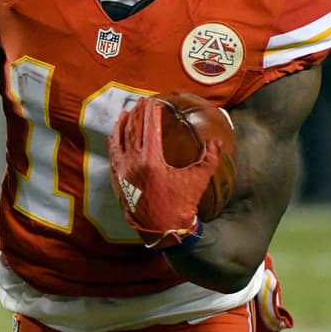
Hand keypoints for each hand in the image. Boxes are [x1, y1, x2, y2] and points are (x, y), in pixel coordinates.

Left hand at [108, 95, 219, 248]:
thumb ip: (209, 158)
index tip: (154, 101)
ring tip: (126, 111)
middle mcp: (134, 164)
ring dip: (123, 124)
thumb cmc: (182, 205)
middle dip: (138, 113)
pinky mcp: (118, 180)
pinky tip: (115, 134)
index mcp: (152, 161)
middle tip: (142, 101)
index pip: (150, 129)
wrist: (164, 230)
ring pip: (120, 141)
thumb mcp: (198, 180)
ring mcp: (123, 172)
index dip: (152, 113)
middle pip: (134, 131)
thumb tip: (217, 141)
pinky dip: (114, 142)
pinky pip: (113, 155)